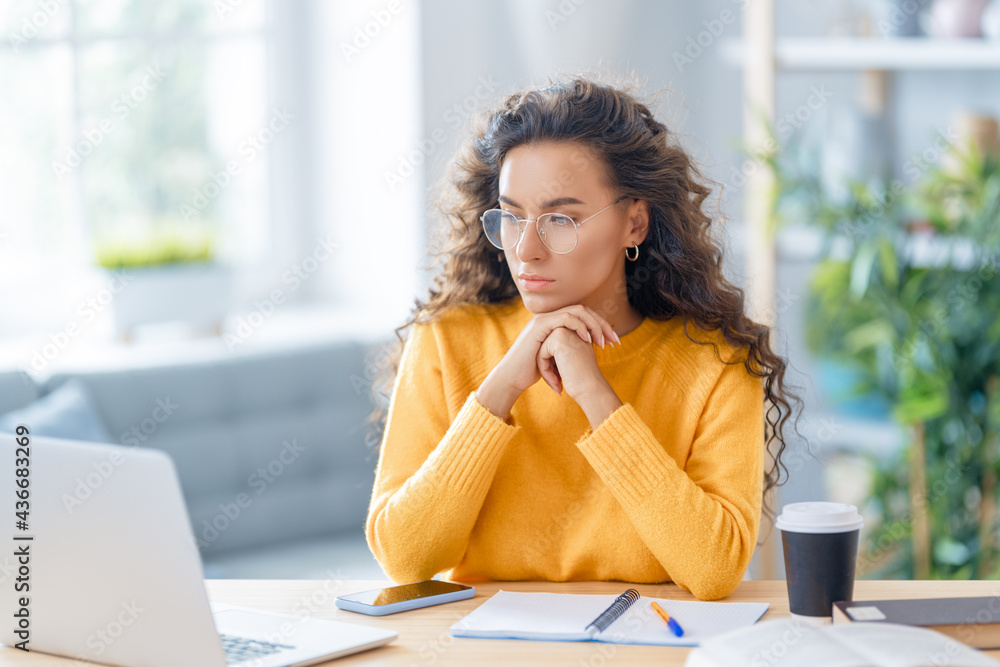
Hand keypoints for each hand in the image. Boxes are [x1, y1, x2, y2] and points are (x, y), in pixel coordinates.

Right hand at [477, 304, 618, 420]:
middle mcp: (550, 316)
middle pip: (584, 309)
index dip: (601, 326)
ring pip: (577, 310)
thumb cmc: (534, 371)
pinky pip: (566, 318)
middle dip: (602, 324)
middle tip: (614, 341)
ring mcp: (544, 318)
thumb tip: (588, 349)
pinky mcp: (540, 325)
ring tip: (603, 342)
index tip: (613, 342)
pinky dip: (580, 327)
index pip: (584, 315)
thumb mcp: (557, 358)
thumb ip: (569, 348)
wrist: (514, 377)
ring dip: (594, 325)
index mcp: (555, 321)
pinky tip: (588, 341)